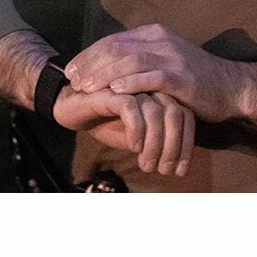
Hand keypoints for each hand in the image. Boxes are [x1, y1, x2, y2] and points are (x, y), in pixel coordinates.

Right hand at [53, 85, 194, 176]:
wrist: (71, 107)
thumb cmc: (106, 121)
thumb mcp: (136, 135)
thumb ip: (157, 141)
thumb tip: (177, 166)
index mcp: (159, 93)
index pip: (185, 116)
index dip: (186, 146)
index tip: (179, 171)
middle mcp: (149, 85)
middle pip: (175, 113)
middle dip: (173, 147)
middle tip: (163, 170)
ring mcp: (131, 85)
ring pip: (157, 113)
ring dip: (155, 144)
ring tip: (146, 164)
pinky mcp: (110, 89)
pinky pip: (132, 108)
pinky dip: (136, 130)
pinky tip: (133, 146)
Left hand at [65, 23, 244, 123]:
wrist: (231, 87)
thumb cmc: (194, 80)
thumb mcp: (164, 62)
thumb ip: (140, 60)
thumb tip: (108, 68)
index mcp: (154, 34)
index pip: (113, 40)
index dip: (89, 55)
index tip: (70, 70)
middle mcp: (161, 40)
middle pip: (116, 48)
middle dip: (90, 64)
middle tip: (72, 80)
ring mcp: (172, 57)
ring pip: (129, 61)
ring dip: (104, 74)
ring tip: (86, 87)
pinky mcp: (182, 77)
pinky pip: (151, 77)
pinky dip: (131, 83)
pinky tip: (115, 92)